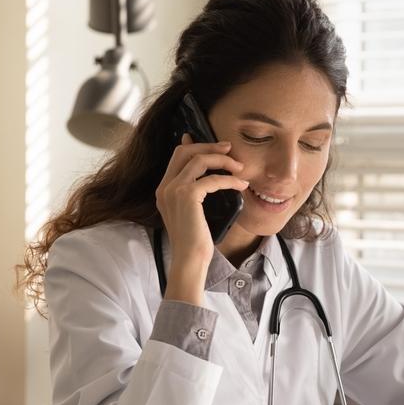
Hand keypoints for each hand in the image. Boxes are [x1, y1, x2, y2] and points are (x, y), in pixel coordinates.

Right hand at [155, 133, 247, 305]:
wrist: (190, 260)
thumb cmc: (195, 240)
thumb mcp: (192, 212)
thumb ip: (195, 192)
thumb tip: (210, 176)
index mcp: (163, 189)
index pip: (177, 156)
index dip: (196, 145)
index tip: (217, 145)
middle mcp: (165, 187)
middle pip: (185, 151)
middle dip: (210, 146)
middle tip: (230, 149)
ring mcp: (173, 190)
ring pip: (199, 159)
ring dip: (223, 160)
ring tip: (240, 168)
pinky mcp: (187, 195)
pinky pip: (212, 178)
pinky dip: (229, 180)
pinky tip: (240, 185)